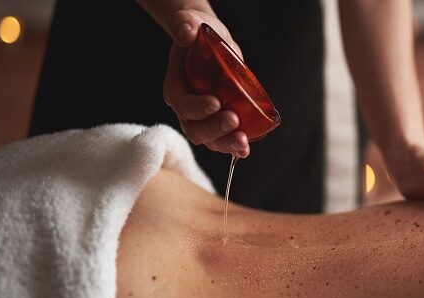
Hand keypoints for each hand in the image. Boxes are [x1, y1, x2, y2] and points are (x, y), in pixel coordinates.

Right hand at [162, 8, 249, 157]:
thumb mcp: (193, 24)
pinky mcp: (219, 122)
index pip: (182, 103)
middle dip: (214, 129)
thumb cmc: (200, 34)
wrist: (210, 44)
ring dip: (226, 144)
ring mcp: (203, 119)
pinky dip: (235, 146)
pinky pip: (224, 140)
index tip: (216, 102)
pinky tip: (247, 146)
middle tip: (233, 120)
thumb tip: (187, 32)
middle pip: (194, 129)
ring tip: (243, 144)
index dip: (196, 107)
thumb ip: (186, 25)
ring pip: (209, 140)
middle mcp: (187, 108)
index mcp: (176, 87)